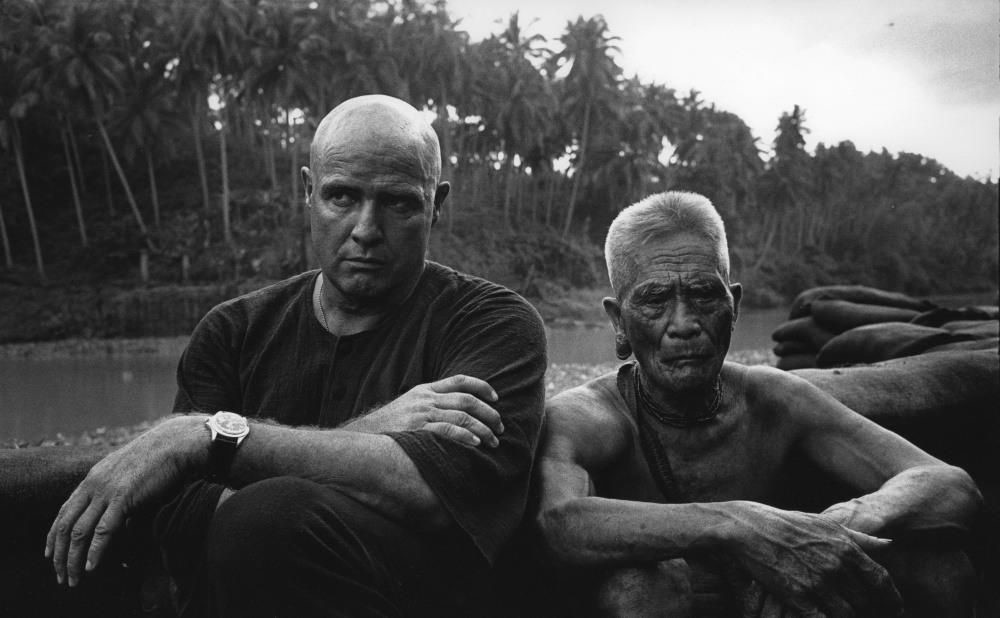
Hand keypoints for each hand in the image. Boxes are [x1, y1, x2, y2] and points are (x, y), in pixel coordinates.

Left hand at [45, 416, 202, 586]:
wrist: (175, 444)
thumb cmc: (158, 460)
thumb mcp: (129, 475)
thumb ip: (118, 495)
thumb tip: (121, 518)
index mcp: (92, 479)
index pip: (63, 512)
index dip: (53, 536)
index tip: (52, 555)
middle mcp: (93, 485)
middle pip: (65, 525)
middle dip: (60, 554)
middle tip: (61, 576)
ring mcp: (106, 491)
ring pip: (79, 531)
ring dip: (73, 559)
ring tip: (73, 579)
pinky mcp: (123, 498)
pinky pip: (103, 530)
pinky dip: (95, 551)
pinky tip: (91, 567)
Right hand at [343, 375, 502, 446]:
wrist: (361, 437)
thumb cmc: (387, 426)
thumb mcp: (407, 406)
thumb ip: (428, 404)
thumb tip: (452, 412)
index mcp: (424, 390)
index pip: (459, 381)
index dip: (481, 387)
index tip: (496, 398)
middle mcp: (425, 399)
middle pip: (467, 400)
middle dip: (488, 413)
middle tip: (500, 426)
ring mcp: (422, 414)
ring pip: (462, 416)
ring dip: (483, 429)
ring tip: (494, 440)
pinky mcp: (418, 430)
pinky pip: (448, 431)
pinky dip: (465, 436)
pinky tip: (476, 444)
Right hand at [726, 502, 901, 616]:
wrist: (749, 528)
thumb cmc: (787, 523)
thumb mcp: (825, 524)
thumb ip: (859, 537)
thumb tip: (889, 545)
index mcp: (845, 546)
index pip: (881, 580)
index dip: (892, 599)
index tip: (895, 609)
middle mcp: (835, 565)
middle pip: (866, 601)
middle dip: (869, 612)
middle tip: (867, 615)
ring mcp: (817, 581)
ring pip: (847, 614)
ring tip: (844, 616)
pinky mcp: (797, 595)